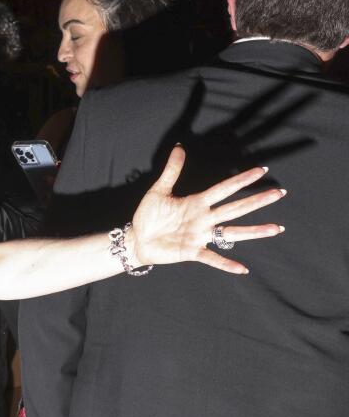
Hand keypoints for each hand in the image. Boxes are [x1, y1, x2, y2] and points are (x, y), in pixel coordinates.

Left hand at [129, 146, 285, 273]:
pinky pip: (212, 258)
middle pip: (235, 208)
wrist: (136, 239)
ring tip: (276, 229)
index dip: (242, 179)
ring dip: (254, 231)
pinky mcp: (191, 251)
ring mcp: (199, 236)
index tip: (262, 170)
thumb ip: (172, 170)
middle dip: (257, 201)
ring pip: (232, 232)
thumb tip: (179, 147)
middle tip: (279, 193)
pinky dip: (226, 264)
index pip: (224, 188)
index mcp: (197, 202)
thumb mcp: (159, 191)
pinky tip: (243, 269)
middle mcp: (203, 219)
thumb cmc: (148, 216)